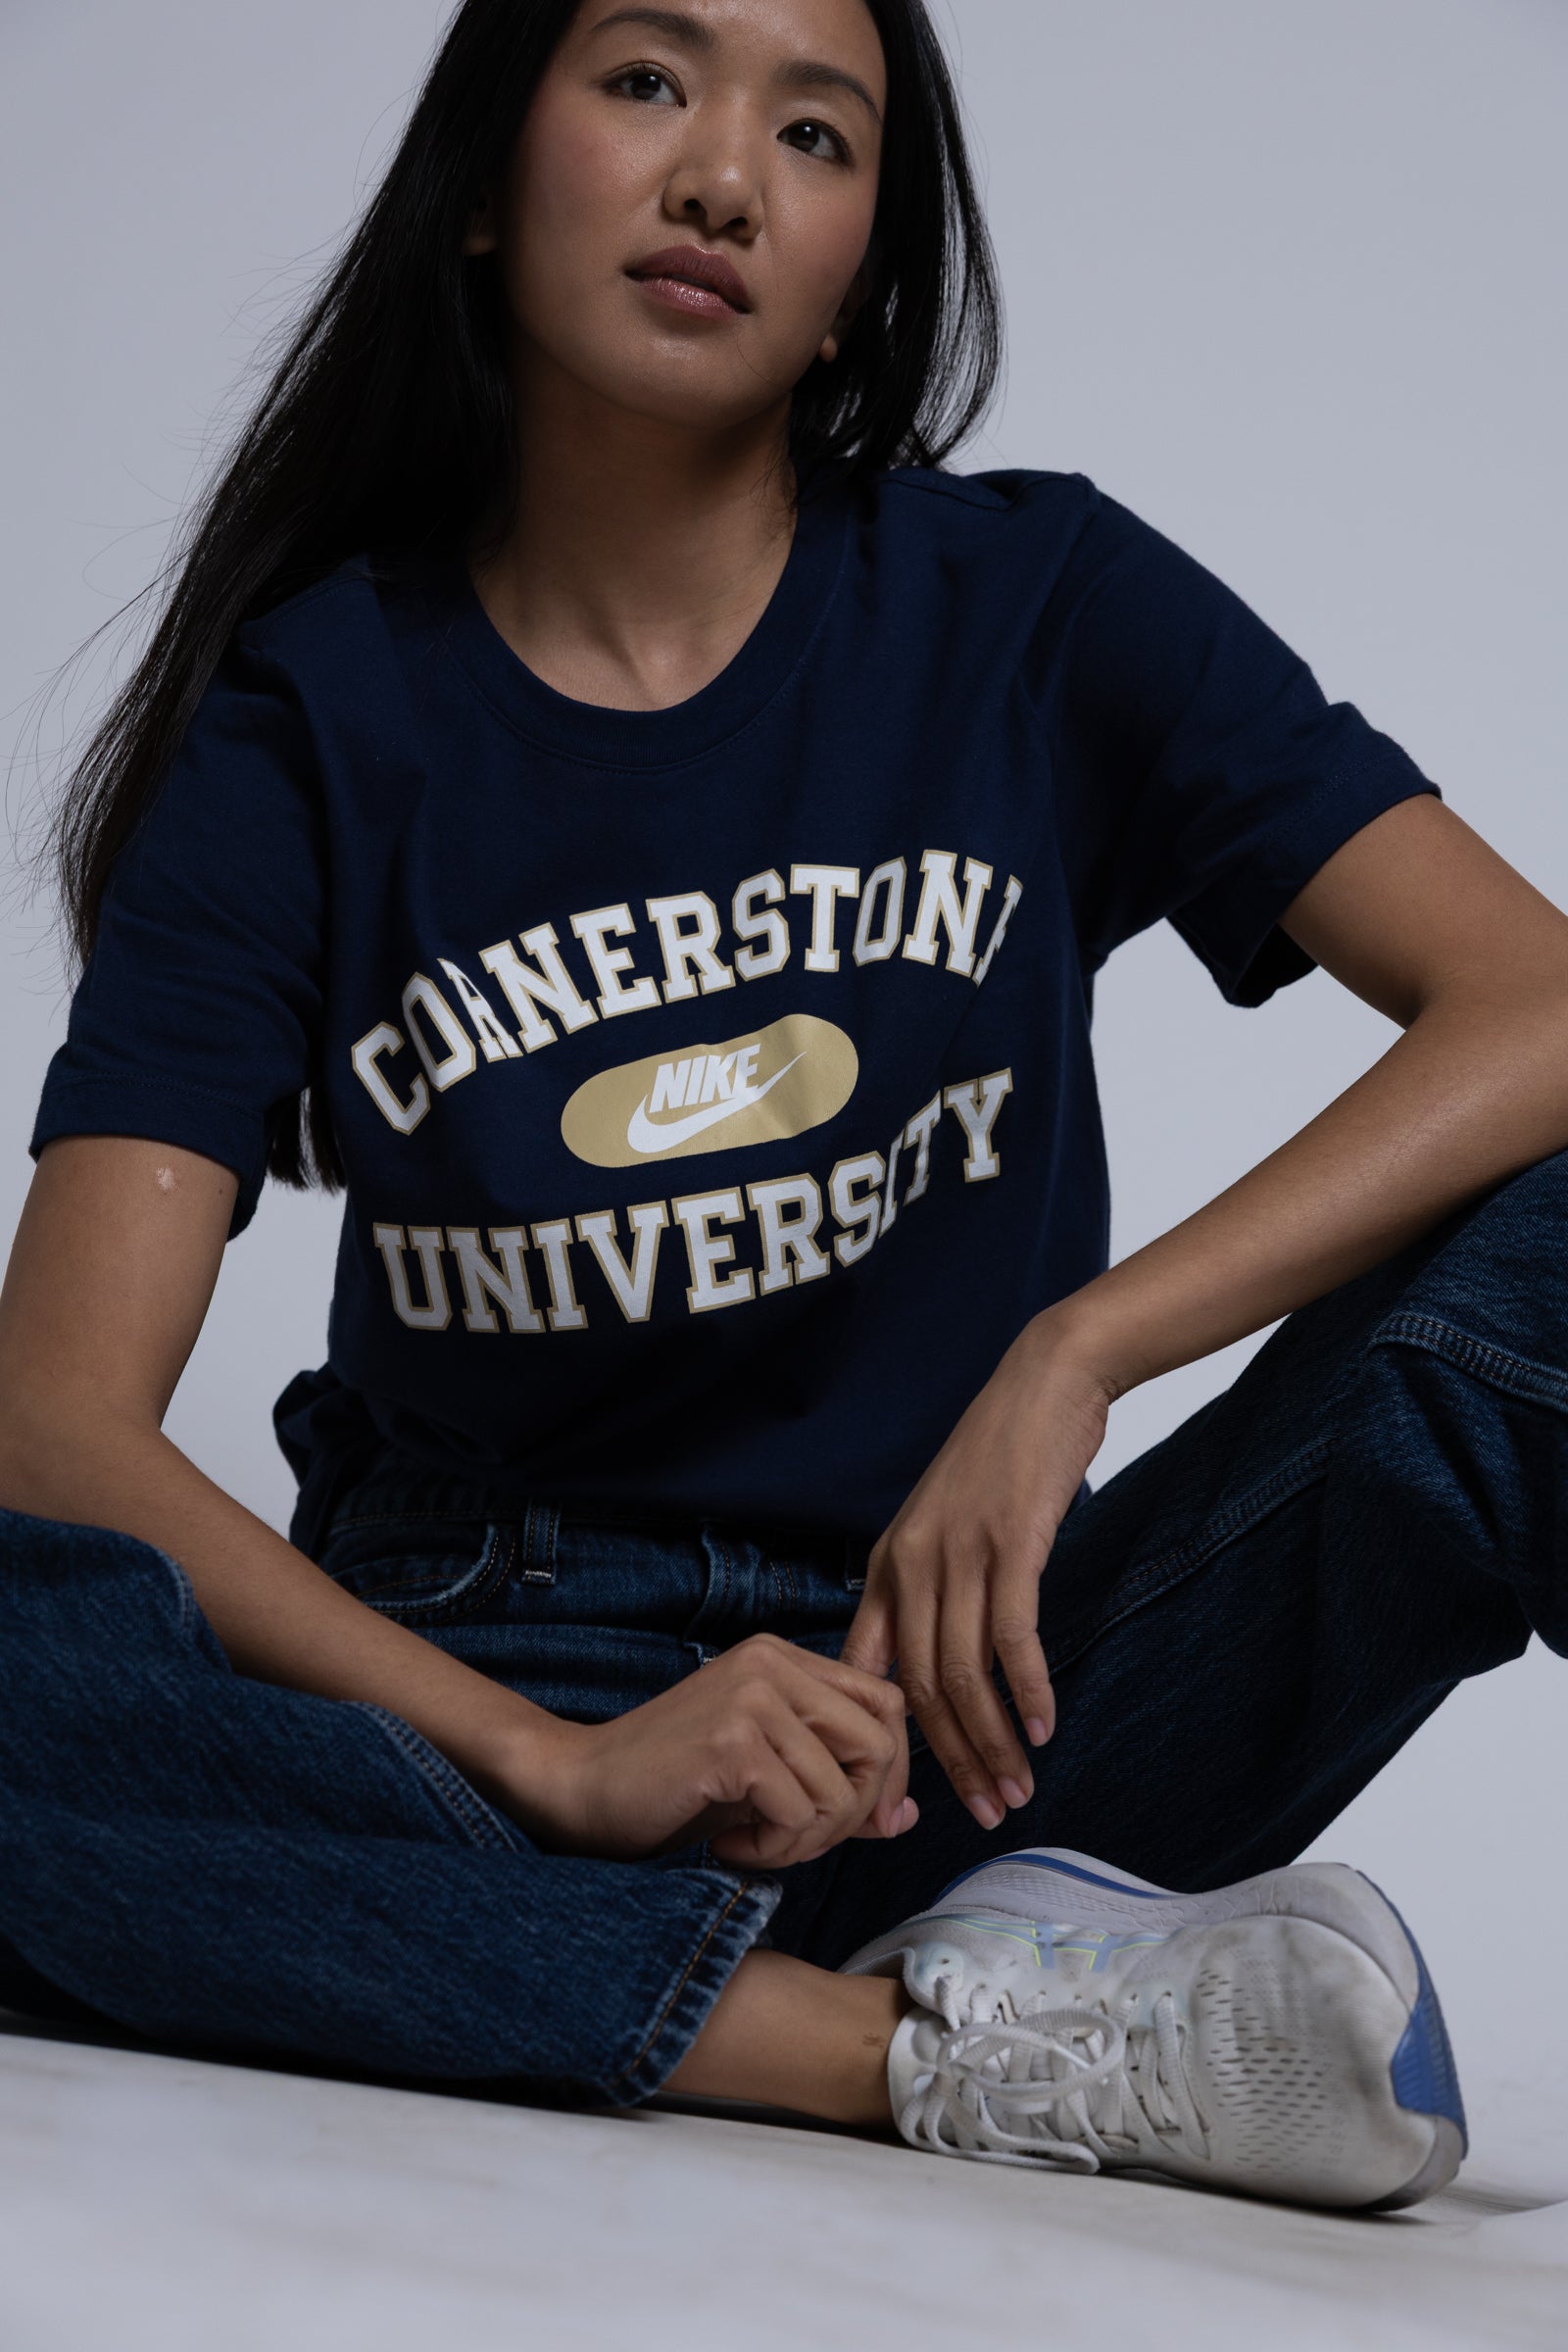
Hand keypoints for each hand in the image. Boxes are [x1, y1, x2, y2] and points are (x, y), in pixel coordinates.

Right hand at [502, 1633, 917, 1867]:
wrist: (579, 1788)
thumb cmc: (673, 1787)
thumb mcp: (767, 1776)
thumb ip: (836, 1785)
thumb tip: (906, 1818)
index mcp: (782, 1658)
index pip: (885, 1705)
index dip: (888, 1773)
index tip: (860, 1821)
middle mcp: (771, 1663)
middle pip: (878, 1745)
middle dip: (853, 1814)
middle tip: (796, 1839)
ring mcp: (751, 1697)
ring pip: (840, 1790)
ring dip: (804, 1841)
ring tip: (752, 1841)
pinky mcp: (733, 1741)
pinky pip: (799, 1812)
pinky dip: (773, 1849)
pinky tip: (730, 1843)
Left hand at [841, 1307, 1113, 1829]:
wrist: (1043, 1382)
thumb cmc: (1000, 1459)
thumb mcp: (943, 1525)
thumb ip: (931, 1590)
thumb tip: (931, 1664)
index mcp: (888, 1567)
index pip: (870, 1676)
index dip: (886, 1744)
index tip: (910, 1798)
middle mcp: (912, 1565)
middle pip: (921, 1690)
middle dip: (952, 1762)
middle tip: (984, 1814)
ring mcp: (959, 1555)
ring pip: (964, 1675)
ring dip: (992, 1743)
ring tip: (1017, 1790)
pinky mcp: (1010, 1545)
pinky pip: (1012, 1637)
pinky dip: (1028, 1691)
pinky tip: (1043, 1729)